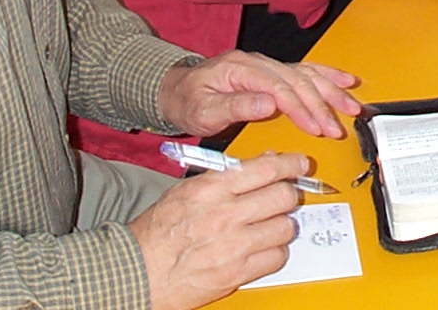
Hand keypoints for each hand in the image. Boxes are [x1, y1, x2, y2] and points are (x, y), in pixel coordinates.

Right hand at [131, 152, 304, 309]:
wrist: (137, 271)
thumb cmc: (158, 231)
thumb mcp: (187, 191)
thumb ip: (226, 176)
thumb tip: (265, 162)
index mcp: (212, 189)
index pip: (267, 169)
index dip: (291, 163)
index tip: (300, 164)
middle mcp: (225, 215)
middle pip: (283, 196)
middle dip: (288, 195)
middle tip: (284, 197)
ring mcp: (233, 246)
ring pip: (285, 227)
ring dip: (282, 225)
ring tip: (269, 225)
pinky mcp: (236, 274)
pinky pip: (276, 258)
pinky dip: (275, 252)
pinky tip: (262, 248)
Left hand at [156, 52, 360, 140]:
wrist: (176, 91)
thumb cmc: (188, 102)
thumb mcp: (203, 110)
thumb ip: (236, 106)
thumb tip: (269, 103)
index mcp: (241, 68)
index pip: (280, 87)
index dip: (300, 108)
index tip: (314, 127)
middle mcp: (258, 62)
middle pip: (298, 80)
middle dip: (321, 105)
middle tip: (335, 128)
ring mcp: (267, 65)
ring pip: (307, 74)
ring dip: (331, 91)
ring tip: (351, 108)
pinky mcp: (272, 73)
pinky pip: (305, 71)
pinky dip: (327, 77)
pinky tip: (345, 82)